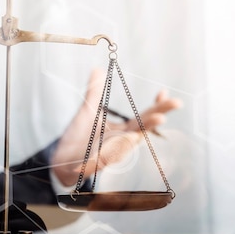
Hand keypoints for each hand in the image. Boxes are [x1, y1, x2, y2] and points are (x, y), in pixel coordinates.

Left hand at [51, 68, 182, 186]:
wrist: (62, 159)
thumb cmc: (79, 138)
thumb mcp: (88, 111)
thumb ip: (95, 92)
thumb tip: (98, 69)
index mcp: (123, 130)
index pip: (144, 117)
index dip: (157, 106)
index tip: (164, 92)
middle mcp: (120, 142)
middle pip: (142, 130)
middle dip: (154, 120)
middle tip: (172, 106)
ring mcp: (109, 154)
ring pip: (126, 146)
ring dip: (136, 136)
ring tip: (151, 124)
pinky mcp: (95, 164)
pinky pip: (105, 160)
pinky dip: (112, 154)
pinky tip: (121, 145)